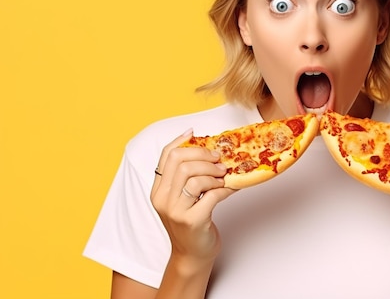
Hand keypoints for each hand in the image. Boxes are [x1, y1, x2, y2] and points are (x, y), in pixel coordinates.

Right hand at [150, 129, 235, 266]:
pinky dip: (225, 189)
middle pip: (181, 162)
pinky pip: (211, 195)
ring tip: (224, 177)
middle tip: (219, 160)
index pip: (166, 156)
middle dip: (204, 156)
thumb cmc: (191, 223)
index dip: (181, 141)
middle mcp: (162, 200)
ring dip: (214, 173)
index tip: (196, 134)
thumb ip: (186, 177)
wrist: (192, 255)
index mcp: (158, 191)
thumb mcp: (182, 198)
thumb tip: (204, 147)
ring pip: (194, 177)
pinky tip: (231, 188)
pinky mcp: (192, 221)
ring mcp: (176, 211)